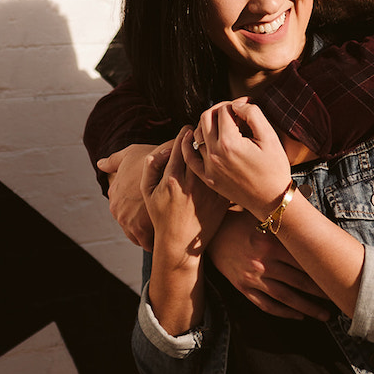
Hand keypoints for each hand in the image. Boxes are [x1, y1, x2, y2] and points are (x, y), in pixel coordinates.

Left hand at [98, 143, 156, 249]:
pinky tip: (168, 236)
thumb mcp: (129, 154)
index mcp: (114, 195)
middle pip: (130, 224)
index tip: (150, 208)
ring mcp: (126, 221)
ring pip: (139, 236)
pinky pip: (148, 243)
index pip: (124, 209)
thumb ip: (114, 161)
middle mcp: (116, 210)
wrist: (166, 163)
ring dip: (150, 235)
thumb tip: (100, 163)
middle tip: (161, 220)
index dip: (138, 209)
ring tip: (166, 230)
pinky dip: (156, 242)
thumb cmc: (150, 157)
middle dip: (143, 224)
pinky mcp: (140, 229)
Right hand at [140, 127, 230, 261]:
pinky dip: (226, 165)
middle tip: (203, 130)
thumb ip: (150, 168)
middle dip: (201, 136)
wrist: (180, 243)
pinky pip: (226, 175)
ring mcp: (208, 192)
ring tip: (214, 142)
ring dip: (215, 148)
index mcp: (172, 179)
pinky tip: (224, 161)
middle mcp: (191, 183)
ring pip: (214, 159)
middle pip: (199, 149)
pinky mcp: (220, 199)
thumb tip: (161, 150)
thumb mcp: (147, 192)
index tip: (187, 130)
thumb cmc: (161, 216)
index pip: (179, 145)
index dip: (184, 133)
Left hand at [184, 98, 291, 217]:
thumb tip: (238, 104)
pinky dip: (189, 144)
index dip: (236, 104)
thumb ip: (253, 114)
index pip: (224, 110)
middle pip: (206, 118)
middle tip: (233, 113)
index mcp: (230, 142)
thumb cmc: (274, 168)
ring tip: (222, 125)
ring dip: (207, 125)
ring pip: (196, 134)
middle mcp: (215, 154)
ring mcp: (209, 167)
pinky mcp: (207, 178)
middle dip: (219, 110)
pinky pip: (190, 156)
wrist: (272, 200)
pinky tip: (194, 137)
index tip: (245, 107)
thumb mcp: (269, 137)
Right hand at [208, 211, 331, 320]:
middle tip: (338, 299)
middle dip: (320, 293)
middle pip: (298, 282)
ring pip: (285, 297)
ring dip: (307, 307)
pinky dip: (284, 312)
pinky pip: (266, 305)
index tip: (337, 276)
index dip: (321, 270)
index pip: (302, 260)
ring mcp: (252, 278)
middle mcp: (262, 263)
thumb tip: (305, 191)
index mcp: (270, 243)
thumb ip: (283, 210)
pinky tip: (298, 315)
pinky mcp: (243, 288)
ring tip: (324, 315)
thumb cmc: (239, 221)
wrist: (210, 236)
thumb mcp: (260, 213)